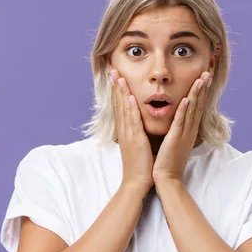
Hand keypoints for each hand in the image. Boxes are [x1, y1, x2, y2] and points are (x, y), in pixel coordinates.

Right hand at [110, 69, 153, 192]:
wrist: (136, 183)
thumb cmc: (140, 165)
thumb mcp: (136, 144)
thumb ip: (136, 132)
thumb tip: (138, 122)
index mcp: (125, 130)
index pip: (119, 105)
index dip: (116, 90)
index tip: (115, 75)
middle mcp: (124, 130)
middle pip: (118, 103)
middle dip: (115, 85)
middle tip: (112, 68)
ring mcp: (128, 134)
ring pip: (123, 109)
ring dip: (121, 92)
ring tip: (118, 76)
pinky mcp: (135, 140)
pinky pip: (133, 121)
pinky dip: (130, 108)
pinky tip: (130, 97)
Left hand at [153, 71, 211, 183]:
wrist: (167, 179)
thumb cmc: (168, 162)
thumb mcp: (175, 142)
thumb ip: (177, 130)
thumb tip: (177, 121)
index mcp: (188, 131)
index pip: (196, 107)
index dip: (201, 92)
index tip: (203, 79)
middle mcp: (189, 130)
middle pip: (198, 105)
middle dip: (203, 88)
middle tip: (208, 72)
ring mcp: (184, 134)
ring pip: (192, 110)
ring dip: (196, 94)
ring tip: (201, 79)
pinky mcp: (175, 139)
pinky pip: (180, 122)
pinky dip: (184, 110)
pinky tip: (187, 98)